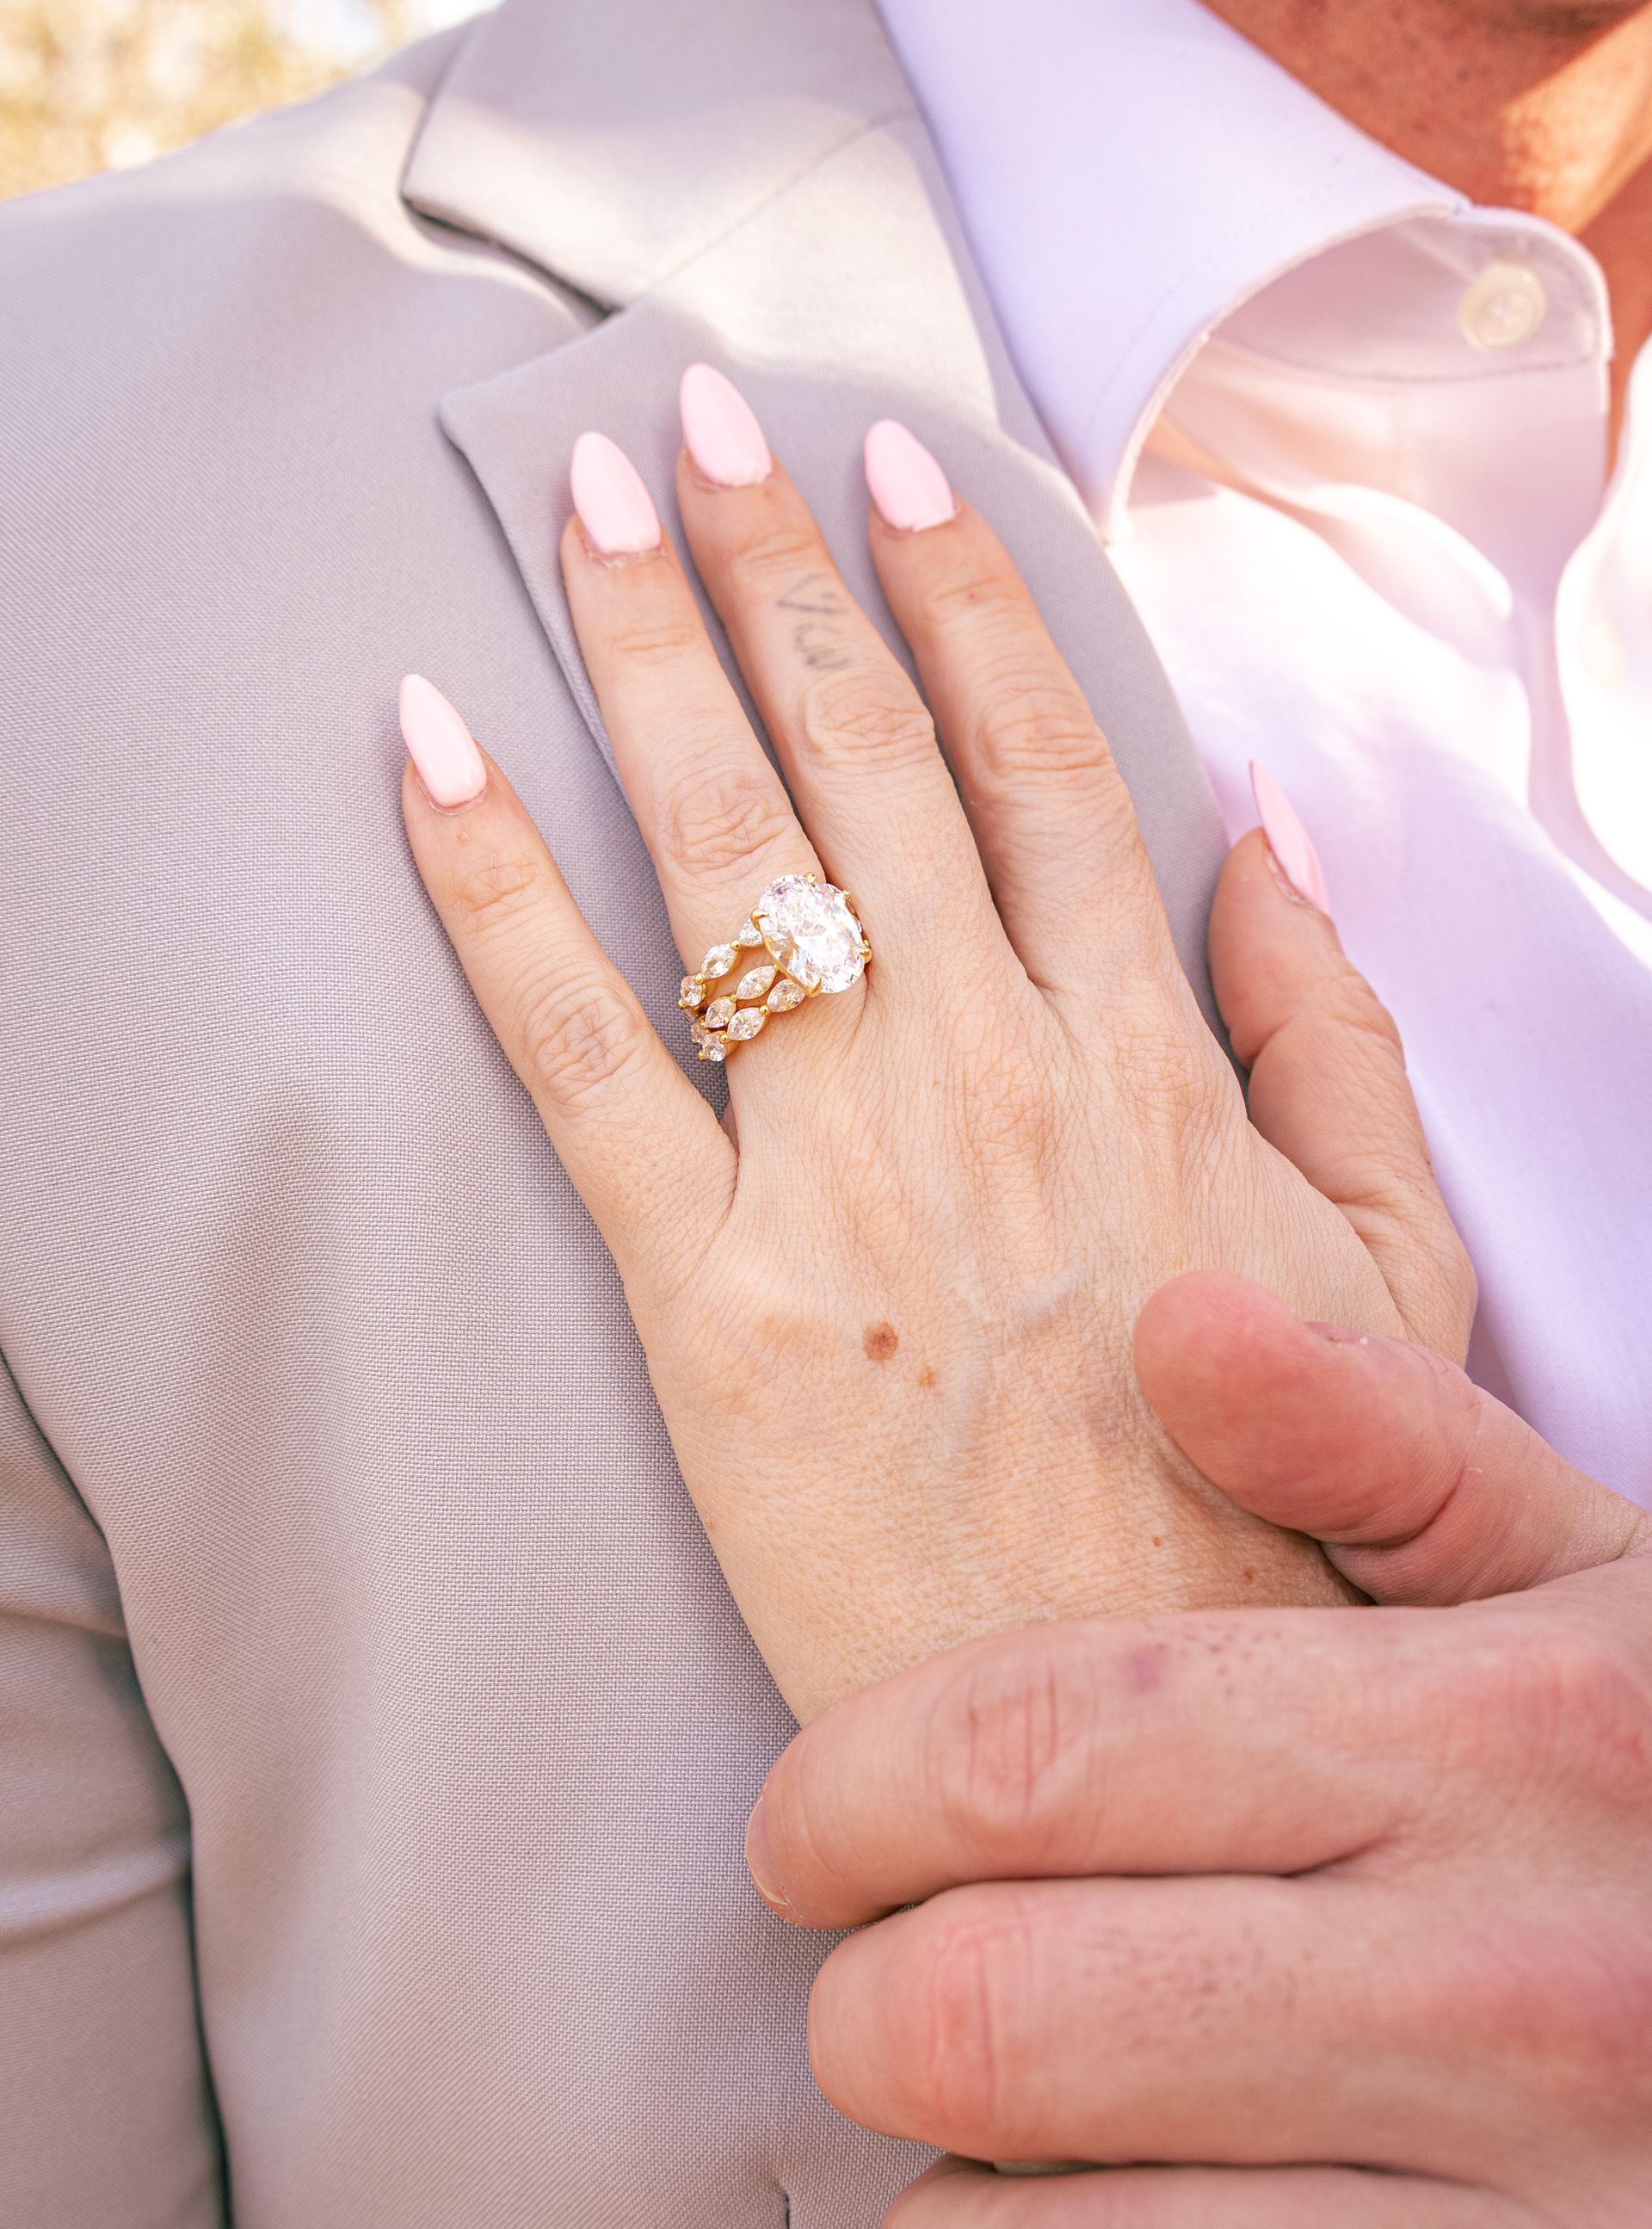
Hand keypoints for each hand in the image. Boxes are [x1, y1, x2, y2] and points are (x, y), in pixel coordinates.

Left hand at [399, 374, 1471, 1718]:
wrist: (1146, 1747)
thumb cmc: (1276, 1500)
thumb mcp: (1393, 1263)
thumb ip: (1331, 1035)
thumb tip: (1269, 834)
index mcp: (1146, 1060)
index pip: (1043, 765)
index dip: (962, 603)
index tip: (893, 476)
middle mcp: (989, 1077)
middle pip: (863, 762)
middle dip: (774, 569)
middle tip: (694, 426)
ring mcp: (838, 1182)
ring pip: (725, 856)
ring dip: (642, 656)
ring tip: (580, 508)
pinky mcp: (706, 1304)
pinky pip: (577, 1063)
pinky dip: (493, 896)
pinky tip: (431, 754)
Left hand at [748, 1286, 1651, 2222]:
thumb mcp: (1608, 1589)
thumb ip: (1388, 1450)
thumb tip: (1179, 1325)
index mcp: (1493, 1743)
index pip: (1037, 1744)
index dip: (850, 1788)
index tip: (809, 1823)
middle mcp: (1502, 1983)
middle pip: (991, 2010)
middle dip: (864, 2007)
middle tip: (877, 1984)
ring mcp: (1517, 2208)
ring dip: (953, 2189)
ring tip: (995, 2127)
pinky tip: (1104, 2220)